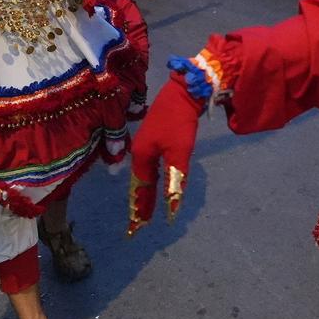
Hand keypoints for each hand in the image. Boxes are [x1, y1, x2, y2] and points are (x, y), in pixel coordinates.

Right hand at [127, 79, 205, 233]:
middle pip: (139, 184)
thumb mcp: (180, 153)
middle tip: (139, 223)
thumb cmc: (179, 122)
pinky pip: (150, 167)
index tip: (137, 227)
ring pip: (145, 175)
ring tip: (146, 209)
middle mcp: (139, 152)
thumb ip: (175, 181)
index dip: (141, 208)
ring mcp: (145, 144)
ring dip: (146, 192)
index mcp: (141, 157)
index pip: (140, 190)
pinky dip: (151, 180)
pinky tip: (155, 183)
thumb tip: (172, 208)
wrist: (182, 92)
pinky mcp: (154, 139)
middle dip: (140, 203)